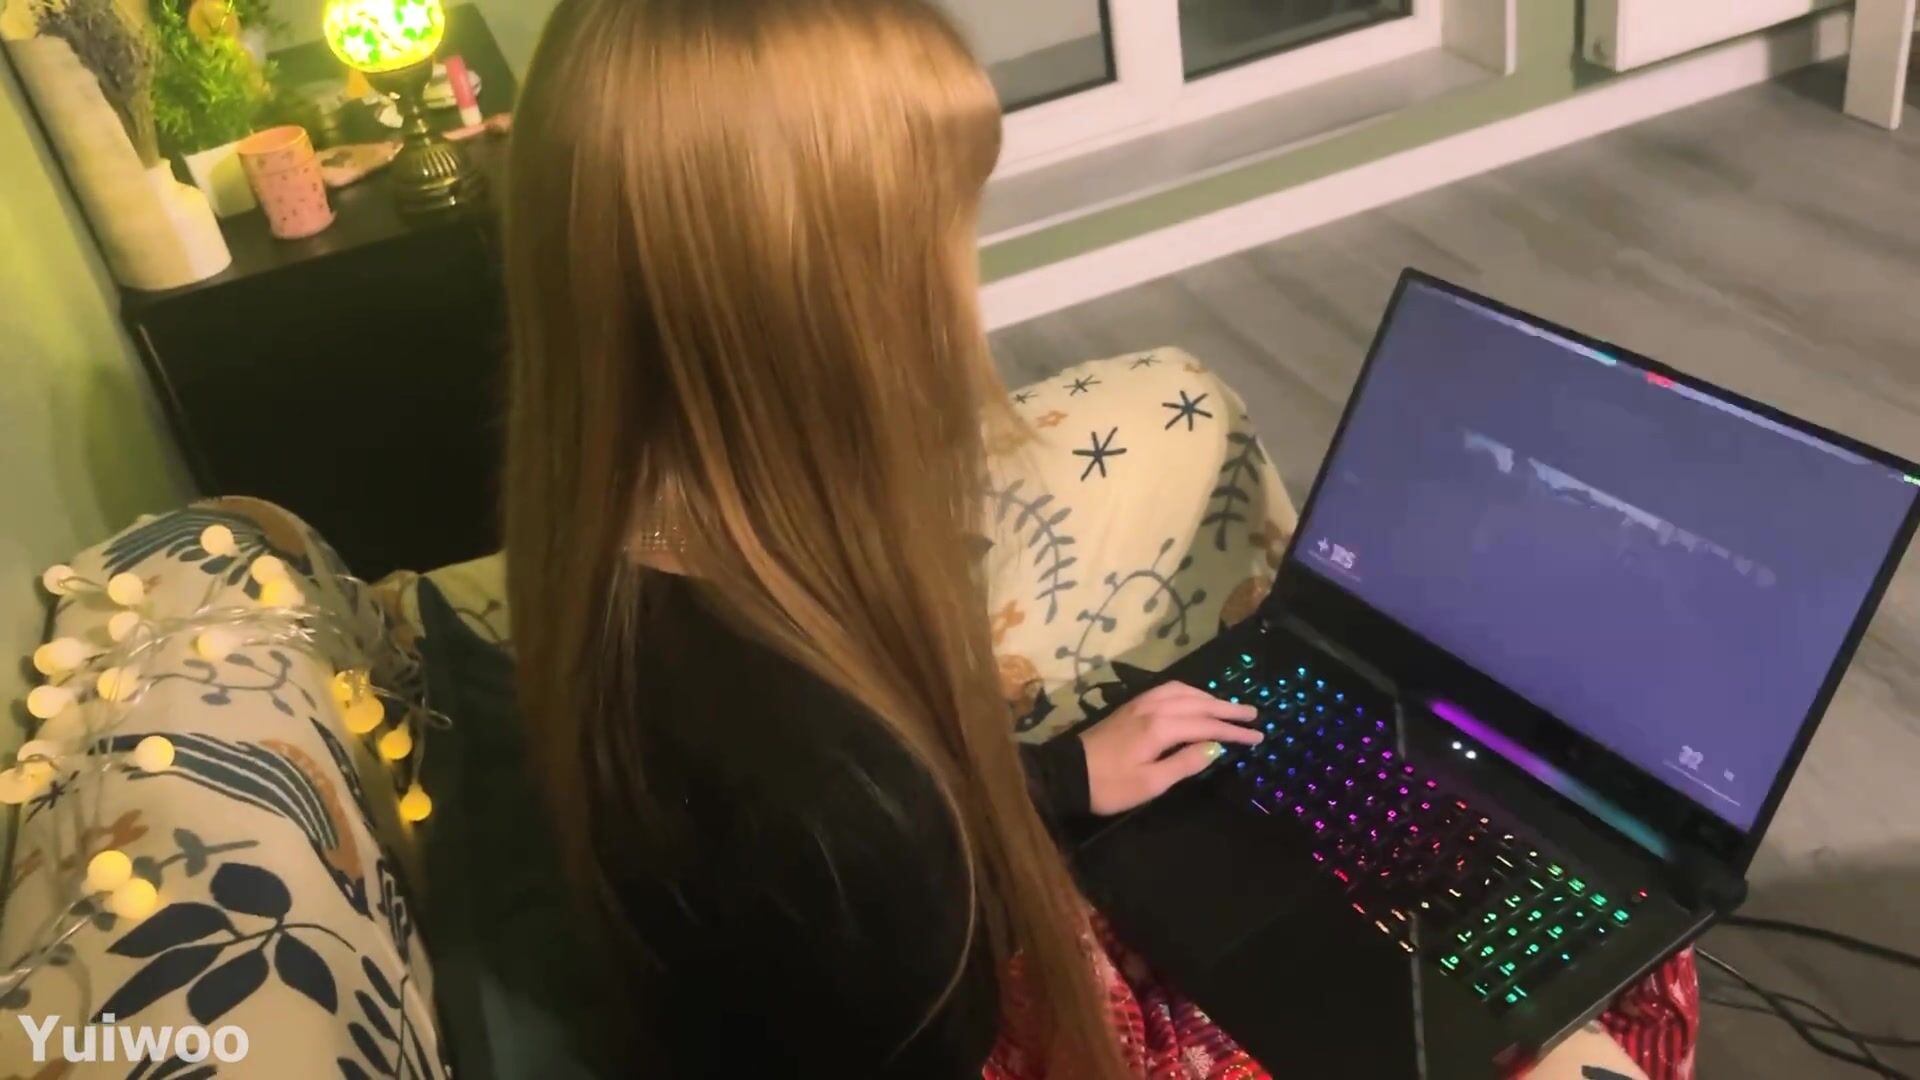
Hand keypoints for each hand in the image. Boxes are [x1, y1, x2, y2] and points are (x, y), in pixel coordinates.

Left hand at [1078, 682, 1262, 815]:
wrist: (1066, 774)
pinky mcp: (1130, 707)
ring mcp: (1140, 704)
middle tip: (1253, 714)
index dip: (1234, 732)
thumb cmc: (1109, 785)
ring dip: (1208, 697)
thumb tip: (1216, 747)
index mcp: (1161, 727)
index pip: (1207, 726)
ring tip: (1227, 707)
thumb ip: (1185, 763)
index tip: (1258, 736)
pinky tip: (1192, 699)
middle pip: (1198, 703)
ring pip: (1183, 692)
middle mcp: (1153, 708)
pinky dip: (1188, 693)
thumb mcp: (1150, 782)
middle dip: (1227, 709)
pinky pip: (1167, 691)